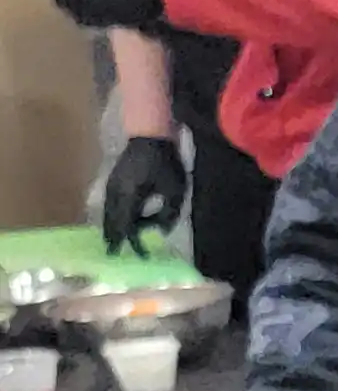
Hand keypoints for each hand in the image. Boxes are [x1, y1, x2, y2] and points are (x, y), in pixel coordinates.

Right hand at [100, 133, 186, 254]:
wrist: (150, 136)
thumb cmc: (165, 162)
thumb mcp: (175, 190)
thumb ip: (169, 212)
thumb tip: (161, 231)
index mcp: (129, 196)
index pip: (127, 225)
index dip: (131, 242)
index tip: (137, 255)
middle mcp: (114, 193)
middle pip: (112, 221)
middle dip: (114, 237)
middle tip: (113, 253)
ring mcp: (111, 185)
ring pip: (108, 212)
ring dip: (111, 226)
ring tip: (113, 240)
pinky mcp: (113, 180)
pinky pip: (110, 203)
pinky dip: (112, 215)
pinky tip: (117, 220)